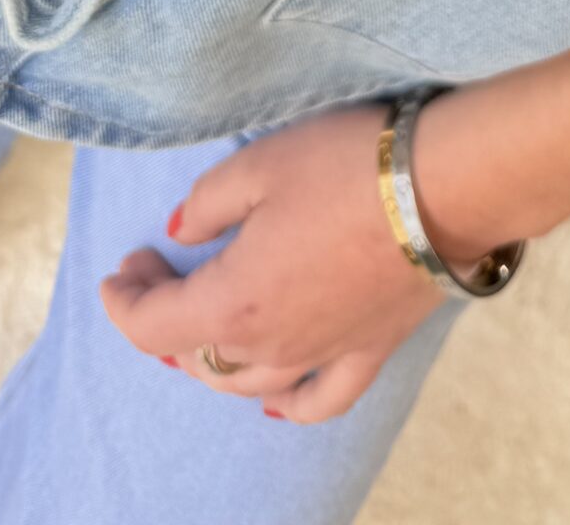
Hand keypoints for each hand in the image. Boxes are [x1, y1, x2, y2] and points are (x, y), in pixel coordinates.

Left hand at [100, 103, 442, 422]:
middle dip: (163, 318)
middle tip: (158, 273)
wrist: (444, 186)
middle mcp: (272, 346)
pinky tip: (274, 399)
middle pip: (196, 355)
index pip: (154, 324)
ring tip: (201, 323)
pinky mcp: (369, 351)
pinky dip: (288, 404)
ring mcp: (322, 355)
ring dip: (211, 358)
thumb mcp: (259, 165)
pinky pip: (319, 399)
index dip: (127, 298)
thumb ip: (206, 205)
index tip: (125, 265)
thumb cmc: (346, 167)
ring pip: (248, 383)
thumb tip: (179, 235)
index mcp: (233, 304)